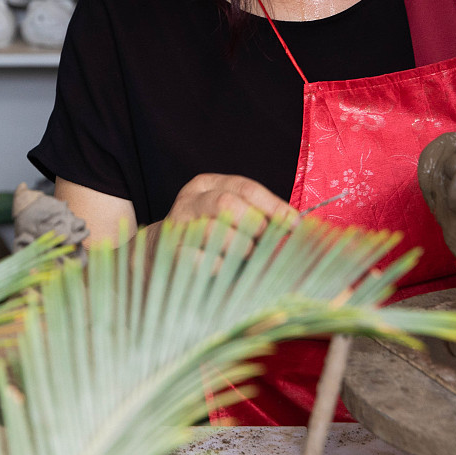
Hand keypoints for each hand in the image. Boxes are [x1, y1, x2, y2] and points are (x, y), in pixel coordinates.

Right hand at [161, 174, 295, 268]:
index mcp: (208, 185)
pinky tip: (224, 269)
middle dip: (254, 225)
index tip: (294, 223)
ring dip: (239, 248)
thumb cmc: (210, 237)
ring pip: (214, 231)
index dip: (273, 205)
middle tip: (264, 242)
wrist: (162, 254)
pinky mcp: (170, 251)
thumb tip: (294, 225)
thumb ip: (260, 217)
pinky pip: (202, 259)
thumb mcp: (232, 217)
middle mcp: (190, 200)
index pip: (245, 188)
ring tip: (245, 257)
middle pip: (226, 203)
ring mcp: (177, 225)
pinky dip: (220, 267)